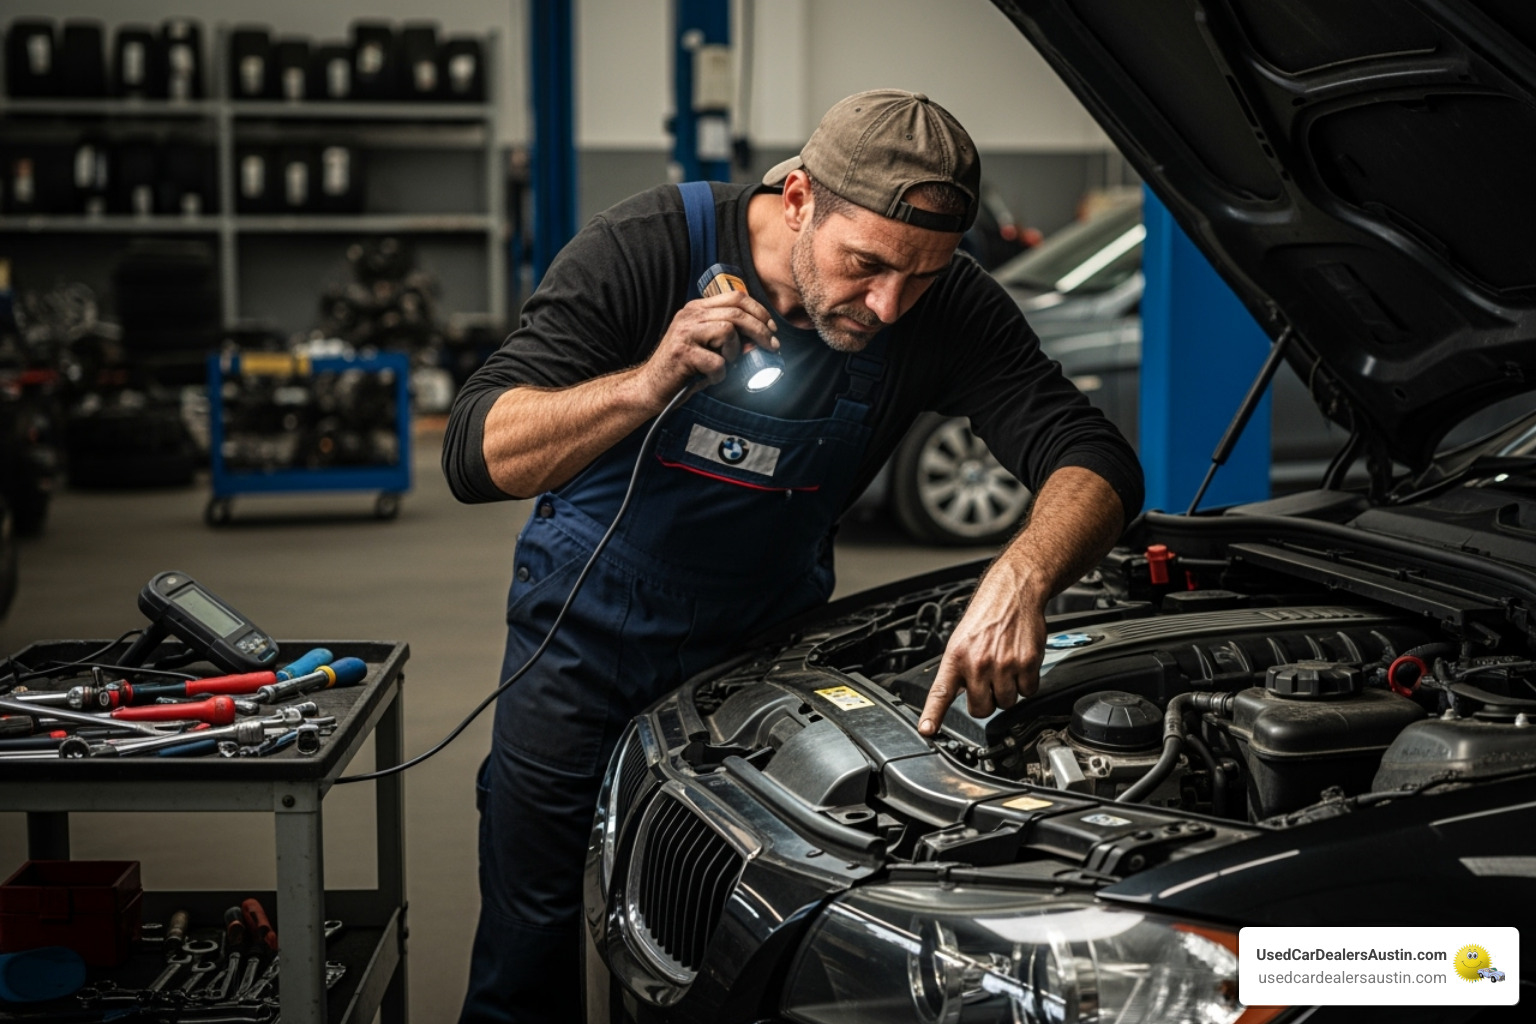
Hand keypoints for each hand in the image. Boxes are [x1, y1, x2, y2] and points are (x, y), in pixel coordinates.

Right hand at [640, 290, 778, 401]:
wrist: (651, 387)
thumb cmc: (683, 368)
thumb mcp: (706, 345)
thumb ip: (729, 337)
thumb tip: (761, 339)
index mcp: (696, 309)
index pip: (736, 297)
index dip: (759, 311)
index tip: (771, 328)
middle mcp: (689, 315)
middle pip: (737, 312)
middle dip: (760, 331)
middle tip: (771, 347)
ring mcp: (684, 332)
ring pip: (728, 330)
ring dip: (734, 353)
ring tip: (724, 365)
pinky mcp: (682, 353)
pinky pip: (717, 361)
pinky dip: (719, 374)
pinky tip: (709, 378)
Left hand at [918, 563, 1047, 736]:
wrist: (1013, 594)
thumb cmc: (986, 617)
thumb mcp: (961, 641)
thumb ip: (958, 670)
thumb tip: (956, 695)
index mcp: (956, 658)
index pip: (940, 692)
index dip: (933, 715)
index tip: (927, 731)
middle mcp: (978, 663)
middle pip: (982, 709)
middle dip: (987, 700)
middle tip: (990, 680)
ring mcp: (1003, 665)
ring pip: (1007, 702)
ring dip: (1008, 691)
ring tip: (1006, 667)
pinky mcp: (1026, 663)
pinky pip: (1028, 691)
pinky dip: (1027, 683)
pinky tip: (1020, 664)